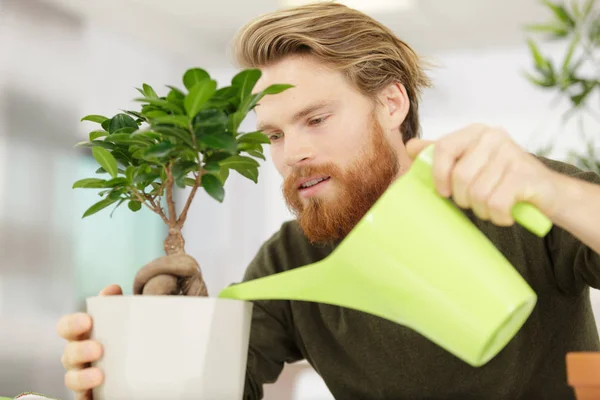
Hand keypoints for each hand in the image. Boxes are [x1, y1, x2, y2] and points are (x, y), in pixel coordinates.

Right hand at [56, 284, 122, 399]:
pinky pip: (82, 399)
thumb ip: (118, 305)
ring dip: (82, 377)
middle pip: (68, 355)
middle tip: (98, 349)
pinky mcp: (91, 396)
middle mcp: (78, 358)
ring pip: (72, 379)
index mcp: (83, 335)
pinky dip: (85, 396)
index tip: (88, 320)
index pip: (66, 328)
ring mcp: (83, 379)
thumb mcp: (126, 321)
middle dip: (80, 351)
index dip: (72, 324)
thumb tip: (112, 288)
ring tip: (99, 376)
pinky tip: (92, 396)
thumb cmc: (128, 339)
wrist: (144, 371)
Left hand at [406, 124, 562, 226]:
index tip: (443, 192)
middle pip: (460, 176)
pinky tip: (505, 215)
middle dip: (463, 199)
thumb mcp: (471, 161)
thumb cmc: (501, 179)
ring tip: (492, 207)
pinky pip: (496, 204)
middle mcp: (493, 136)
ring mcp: (512, 153)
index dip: (438, 174)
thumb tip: (410, 146)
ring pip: (478, 193)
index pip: (443, 148)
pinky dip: (498, 217)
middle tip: (475, 202)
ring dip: (482, 210)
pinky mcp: (526, 175)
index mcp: (475, 132)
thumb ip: (442, 153)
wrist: (547, 192)